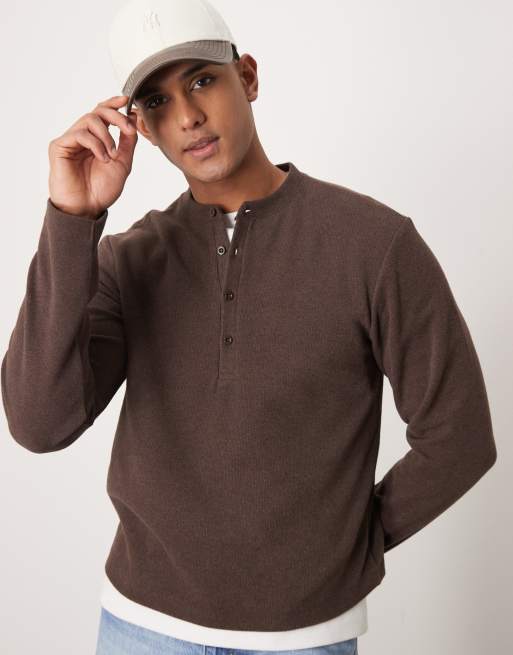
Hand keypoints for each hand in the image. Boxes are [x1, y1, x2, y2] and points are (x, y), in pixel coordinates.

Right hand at [48, 95, 137, 217]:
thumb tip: (132, 117)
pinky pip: (80, 134)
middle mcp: (82, 136)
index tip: (127, 101)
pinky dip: (96, 144)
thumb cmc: (102, 189)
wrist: (87, 208)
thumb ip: (127, 142)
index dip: (114, 104)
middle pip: (98, 111)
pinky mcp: (59, 146)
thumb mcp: (123, 163)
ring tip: (112, 155)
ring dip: (107, 136)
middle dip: (116, 117)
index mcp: (96, 139)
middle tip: (128, 130)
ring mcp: (70, 140)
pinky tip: (102, 158)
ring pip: (90, 119)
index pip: (103, 113)